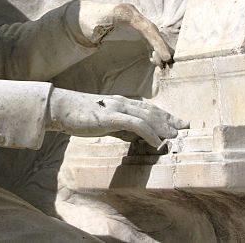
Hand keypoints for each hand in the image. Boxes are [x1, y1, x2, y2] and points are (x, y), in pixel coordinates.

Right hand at [45, 88, 188, 147]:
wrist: (59, 108)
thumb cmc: (78, 116)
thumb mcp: (102, 122)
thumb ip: (119, 127)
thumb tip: (134, 137)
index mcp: (119, 102)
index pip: (146, 108)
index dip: (164, 115)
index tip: (177, 123)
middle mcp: (121, 102)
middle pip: (151, 111)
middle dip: (169, 119)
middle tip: (185, 127)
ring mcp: (116, 108)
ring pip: (146, 116)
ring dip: (163, 126)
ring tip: (175, 136)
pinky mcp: (110, 117)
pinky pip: (134, 124)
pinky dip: (148, 132)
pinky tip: (156, 142)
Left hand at [77, 2, 173, 67]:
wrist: (79, 18)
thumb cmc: (85, 21)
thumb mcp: (91, 25)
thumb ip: (99, 30)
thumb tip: (101, 40)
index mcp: (124, 12)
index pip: (145, 26)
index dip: (157, 41)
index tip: (165, 56)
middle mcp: (132, 14)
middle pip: (152, 30)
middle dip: (161, 46)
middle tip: (168, 62)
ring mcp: (133, 20)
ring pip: (151, 34)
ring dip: (158, 48)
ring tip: (163, 64)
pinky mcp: (131, 27)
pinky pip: (146, 37)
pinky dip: (152, 47)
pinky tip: (154, 59)